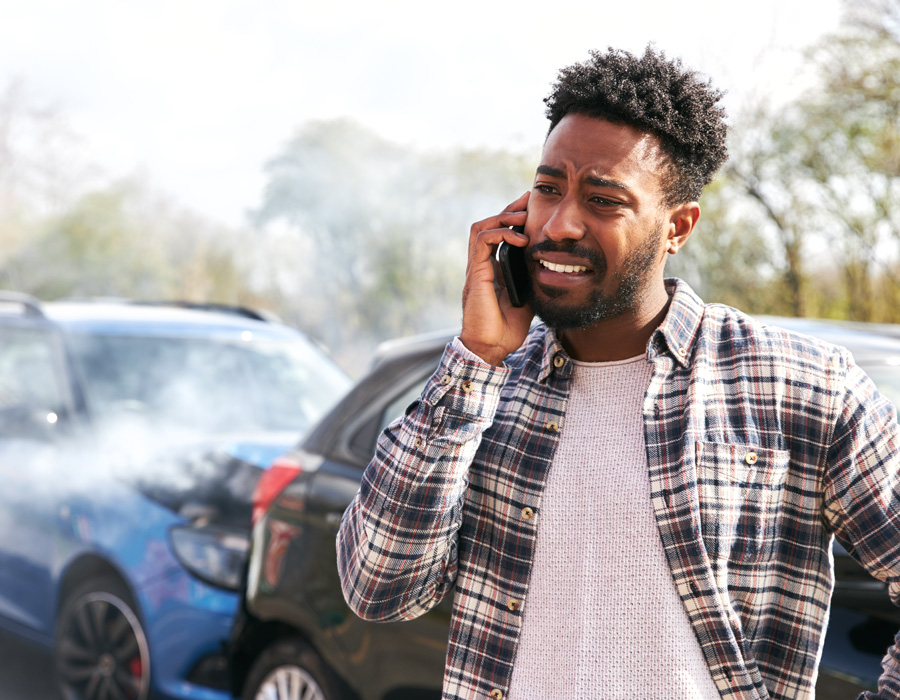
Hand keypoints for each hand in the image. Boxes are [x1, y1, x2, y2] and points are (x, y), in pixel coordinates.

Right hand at [459, 191, 534, 365]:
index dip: (515, 219)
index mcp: (494, 269)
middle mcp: (482, 264)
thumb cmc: (507, 329)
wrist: (491, 347)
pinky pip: (481, 240)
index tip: (533, 208)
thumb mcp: (528, 298)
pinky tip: (519, 238)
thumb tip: (551, 267)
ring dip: (503, 216)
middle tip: (529, 199)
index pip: (501, 234)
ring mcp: (477, 268)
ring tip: (523, 216)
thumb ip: (533, 281)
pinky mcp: (476, 273)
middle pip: (490, 225)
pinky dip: (500, 233)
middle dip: (510, 209)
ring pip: (482, 227)